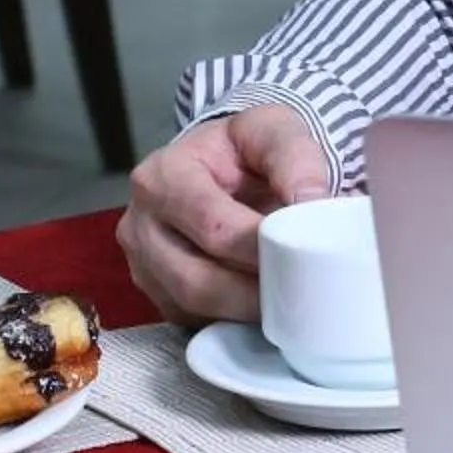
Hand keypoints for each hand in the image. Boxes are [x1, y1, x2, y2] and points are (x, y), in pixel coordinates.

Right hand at [118, 105, 332, 325]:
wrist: (223, 165)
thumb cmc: (244, 150)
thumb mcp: (272, 131)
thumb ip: (295, 159)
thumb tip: (312, 203)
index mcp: (162, 177)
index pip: (213, 226)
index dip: (261, 248)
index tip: (304, 256)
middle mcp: (139, 224)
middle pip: (197, 278)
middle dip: (255, 292)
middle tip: (304, 295)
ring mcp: (143, 265)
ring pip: (194, 307)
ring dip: (246, 313)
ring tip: (292, 305)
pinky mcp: (157, 295)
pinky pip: (194, 322)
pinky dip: (234, 321)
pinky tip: (266, 309)